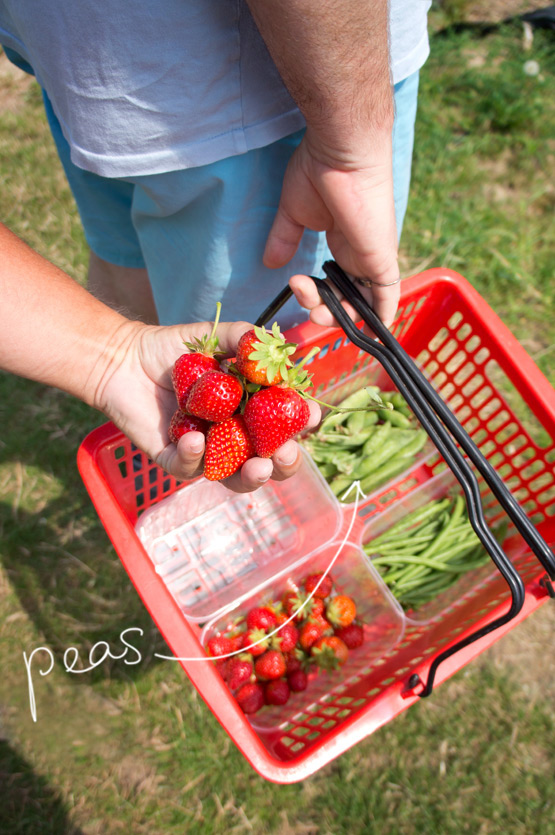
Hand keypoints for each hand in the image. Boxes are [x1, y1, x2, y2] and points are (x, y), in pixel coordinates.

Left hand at [95, 320, 319, 492]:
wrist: (122, 359)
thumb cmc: (172, 349)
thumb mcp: (215, 337)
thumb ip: (246, 339)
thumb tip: (282, 349)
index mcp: (250, 410)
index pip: (284, 423)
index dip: (301, 423)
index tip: (311, 414)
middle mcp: (233, 435)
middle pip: (269, 461)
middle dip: (285, 463)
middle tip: (286, 453)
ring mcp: (206, 451)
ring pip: (235, 478)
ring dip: (252, 477)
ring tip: (258, 467)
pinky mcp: (175, 459)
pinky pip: (189, 468)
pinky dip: (195, 457)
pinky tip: (197, 439)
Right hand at [263, 131, 400, 327]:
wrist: (341, 152)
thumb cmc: (319, 172)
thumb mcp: (294, 212)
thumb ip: (284, 238)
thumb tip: (270, 262)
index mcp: (344, 243)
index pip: (336, 283)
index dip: (319, 297)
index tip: (297, 287)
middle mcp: (361, 255)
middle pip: (347, 299)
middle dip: (322, 311)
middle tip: (301, 294)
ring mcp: (373, 259)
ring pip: (362, 305)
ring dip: (337, 317)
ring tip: (314, 309)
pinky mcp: (381, 261)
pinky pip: (387, 300)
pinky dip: (380, 319)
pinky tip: (368, 331)